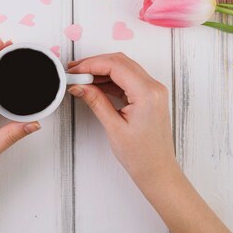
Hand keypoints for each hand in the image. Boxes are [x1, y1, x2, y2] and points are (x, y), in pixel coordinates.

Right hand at [67, 53, 174, 187]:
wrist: (157, 170)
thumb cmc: (141, 155)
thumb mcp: (113, 127)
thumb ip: (96, 101)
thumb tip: (79, 86)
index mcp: (147, 94)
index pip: (116, 66)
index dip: (91, 64)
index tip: (75, 70)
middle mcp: (153, 87)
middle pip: (120, 62)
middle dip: (95, 64)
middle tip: (74, 72)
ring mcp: (153, 90)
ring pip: (124, 68)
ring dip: (102, 70)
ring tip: (81, 79)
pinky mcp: (149, 95)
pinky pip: (128, 79)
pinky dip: (110, 79)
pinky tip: (95, 85)